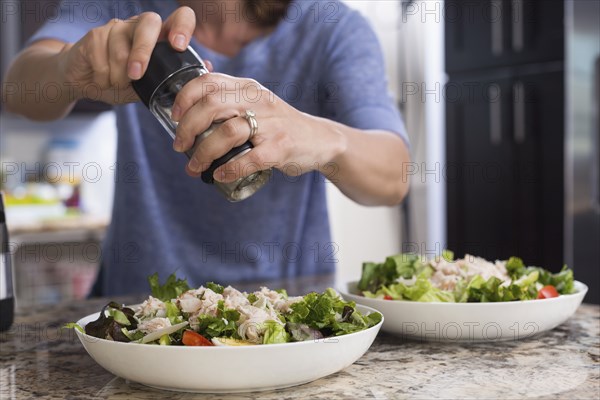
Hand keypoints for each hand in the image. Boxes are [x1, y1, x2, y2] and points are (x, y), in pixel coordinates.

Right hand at [59, 7, 195, 104]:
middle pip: (149, 22)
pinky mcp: (95, 35)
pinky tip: (103, 79)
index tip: (178, 45)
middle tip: (136, 75)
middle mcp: (141, 26)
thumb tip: (207, 68)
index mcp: (161, 37)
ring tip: (117, 83)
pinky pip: (101, 57)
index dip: (182, 26)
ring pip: (122, 48)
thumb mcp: (152, 85)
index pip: (179, 17)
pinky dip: (104, 77)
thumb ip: (174, 77)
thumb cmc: (124, 81)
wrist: (88, 82)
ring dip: (119, 76)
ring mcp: (118, 27)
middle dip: (142, 52)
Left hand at [171, 73, 344, 181]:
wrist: (320, 140)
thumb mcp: (257, 103)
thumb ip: (230, 100)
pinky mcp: (280, 148)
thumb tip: (189, 105)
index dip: (185, 98)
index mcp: (249, 87)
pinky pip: (249, 159)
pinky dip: (230, 169)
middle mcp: (259, 101)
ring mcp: (271, 124)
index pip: (209, 81)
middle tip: (179, 146)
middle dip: (187, 128)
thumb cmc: (280, 125)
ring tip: (194, 167)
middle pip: (212, 105)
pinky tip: (220, 175)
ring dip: (203, 153)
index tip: (174, 117)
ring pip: (227, 133)